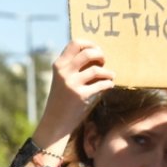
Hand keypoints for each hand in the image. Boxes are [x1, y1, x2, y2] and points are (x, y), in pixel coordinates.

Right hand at [29, 41, 114, 159]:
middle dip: (101, 55)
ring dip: (108, 72)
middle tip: (104, 63)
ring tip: (110, 76)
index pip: (75, 43)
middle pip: (88, 53)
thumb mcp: (62, 79)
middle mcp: (63, 72)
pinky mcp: (80, 96)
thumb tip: (97, 54)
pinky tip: (109, 85)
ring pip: (96, 69)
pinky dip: (108, 83)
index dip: (90, 44)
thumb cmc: (62, 99)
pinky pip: (101, 84)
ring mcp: (71, 84)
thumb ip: (74, 66)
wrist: (55, 123)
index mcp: (59, 65)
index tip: (96, 51)